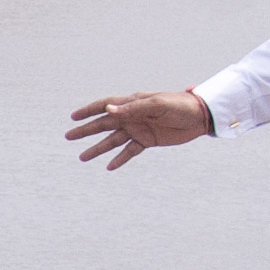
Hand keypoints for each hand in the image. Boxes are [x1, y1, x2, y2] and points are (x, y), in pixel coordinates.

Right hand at [67, 90, 212, 170]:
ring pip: (113, 140)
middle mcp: (132, 116)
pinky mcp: (148, 141)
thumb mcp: (156, 105)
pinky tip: (109, 167)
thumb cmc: (179, 105)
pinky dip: (119, 159)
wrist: (200, 116)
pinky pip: (130, 151)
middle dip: (86, 130)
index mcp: (133, 103)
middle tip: (69, 136)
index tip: (73, 117)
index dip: (89, 111)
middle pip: (104, 124)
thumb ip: (132, 108)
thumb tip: (108, 109)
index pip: (105, 106)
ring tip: (82, 157)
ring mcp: (139, 129)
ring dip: (98, 148)